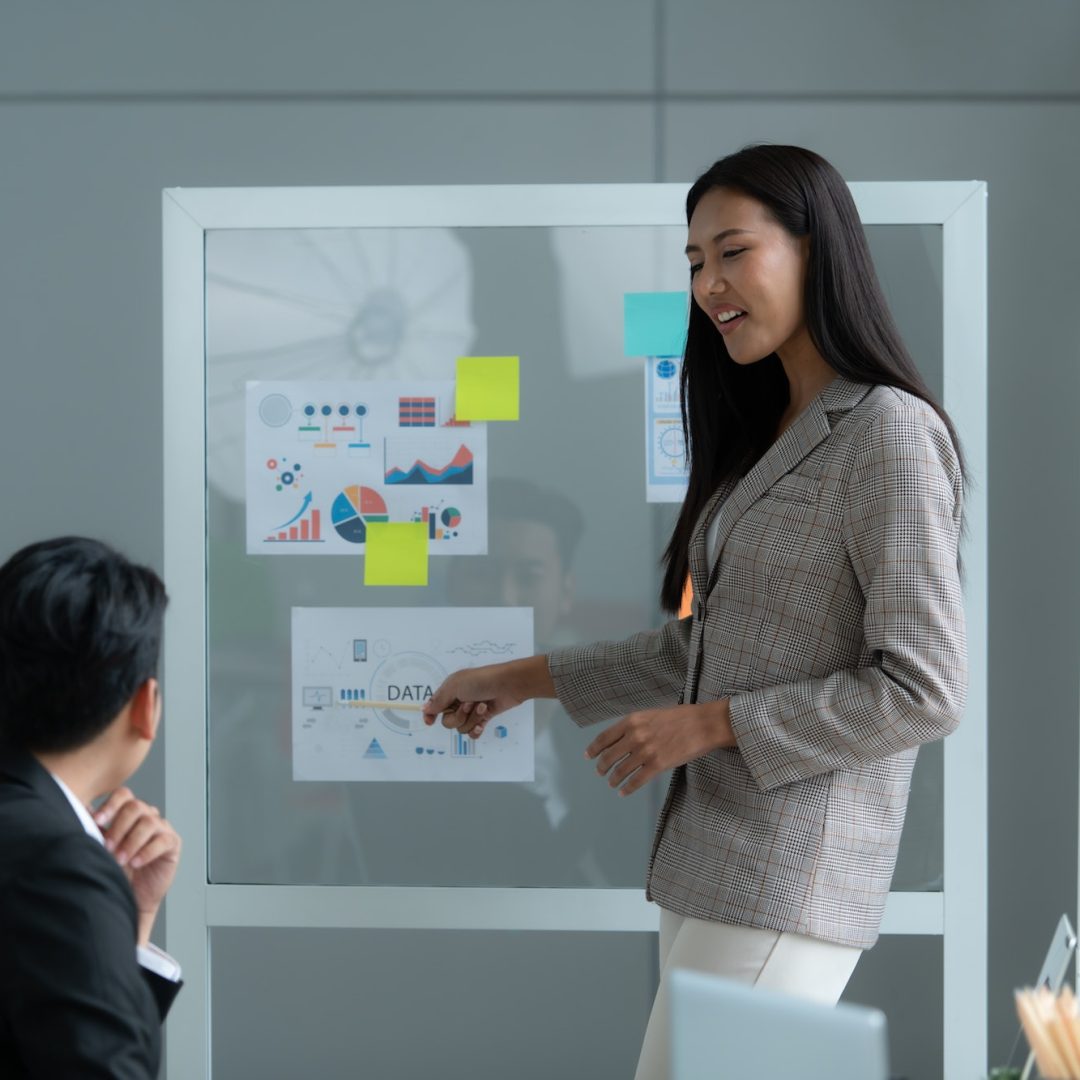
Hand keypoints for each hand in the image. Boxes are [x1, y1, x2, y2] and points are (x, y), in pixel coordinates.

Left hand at [95, 788, 181, 944]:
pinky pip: (163, 840)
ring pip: (149, 822)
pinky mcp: (173, 843)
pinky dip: (147, 852)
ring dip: (131, 841)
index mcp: (129, 812)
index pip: (123, 795)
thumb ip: (96, 829)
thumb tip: (82, 809)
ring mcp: (162, 828)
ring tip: (120, 860)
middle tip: (107, 847)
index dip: (111, 804)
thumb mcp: (102, 848)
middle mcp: (147, 815)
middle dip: (118, 827)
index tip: (97, 820)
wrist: (132, 896)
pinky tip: (135, 863)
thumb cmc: (116, 870)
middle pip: (136, 806)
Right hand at [422, 662, 524, 738]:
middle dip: (459, 716)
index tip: (430, 722)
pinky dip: (477, 729)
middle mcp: (458, 701)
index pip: (434, 707)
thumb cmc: (482, 680)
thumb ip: (438, 700)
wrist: (508, 685)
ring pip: (461, 728)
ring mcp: (471, 711)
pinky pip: (472, 733)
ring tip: (482, 706)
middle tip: (469, 704)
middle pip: (448, 722)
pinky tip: (483, 722)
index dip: (430, 715)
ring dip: (472, 719)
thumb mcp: (455, 686)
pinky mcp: (483, 718)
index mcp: (450, 691)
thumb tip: (424, 709)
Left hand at [585, 699, 734, 796]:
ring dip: (613, 779)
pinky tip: (623, 792)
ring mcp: (645, 751)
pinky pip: (636, 781)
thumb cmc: (680, 718)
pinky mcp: (658, 765)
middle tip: (600, 772)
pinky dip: (627, 788)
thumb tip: (621, 739)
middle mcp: (635, 736)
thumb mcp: (651, 715)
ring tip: (612, 783)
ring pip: (621, 770)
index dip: (594, 749)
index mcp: (632, 721)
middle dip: (602, 767)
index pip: (604, 738)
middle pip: (609, 756)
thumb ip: (635, 726)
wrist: (703, 724)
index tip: (588, 756)